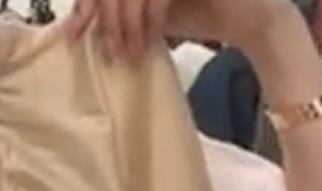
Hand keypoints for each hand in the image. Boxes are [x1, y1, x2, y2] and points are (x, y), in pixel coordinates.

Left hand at [67, 0, 293, 65]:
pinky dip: (148, 20)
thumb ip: (116, 11)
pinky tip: (149, 41)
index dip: (86, 4)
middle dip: (104, 18)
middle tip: (109, 52)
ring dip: (125, 24)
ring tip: (129, 54)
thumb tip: (78, 23)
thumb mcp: (146, 13)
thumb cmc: (197, 14)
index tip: (75, 32)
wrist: (247, 17)